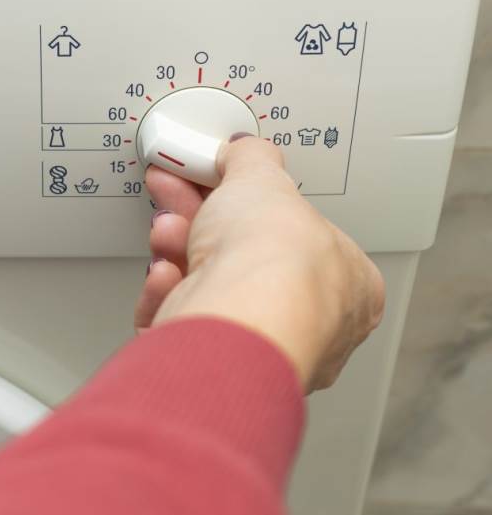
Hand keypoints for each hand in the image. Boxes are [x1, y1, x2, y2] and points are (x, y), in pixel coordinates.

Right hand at [136, 135, 384, 392]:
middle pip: (246, 258)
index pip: (302, 236)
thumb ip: (253, 160)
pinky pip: (185, 320)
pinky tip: (166, 274)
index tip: (221, 182)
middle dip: (202, 221)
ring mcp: (259, 347)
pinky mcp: (210, 363)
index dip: (253, 203)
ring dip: (181, 251)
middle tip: (178, 192)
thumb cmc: (274, 266)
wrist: (234, 321)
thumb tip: (245, 151)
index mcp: (348, 284)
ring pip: (211, 289)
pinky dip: (168, 293)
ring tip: (169, 229)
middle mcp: (309, 323)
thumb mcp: (264, 178)